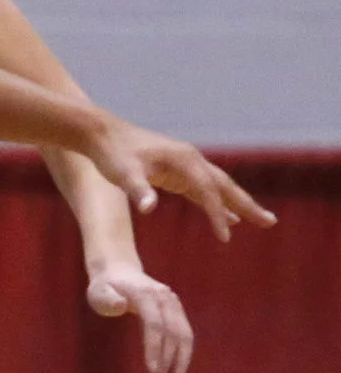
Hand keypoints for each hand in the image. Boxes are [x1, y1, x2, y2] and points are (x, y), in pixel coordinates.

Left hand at [82, 117, 275, 241]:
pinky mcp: (176, 171)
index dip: (217, 215)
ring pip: (218, 188)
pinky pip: (203, 190)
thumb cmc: (112, 154)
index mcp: (184, 160)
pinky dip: (216, 204)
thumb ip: (138, 190)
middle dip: (247, 205)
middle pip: (225, 186)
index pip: (208, 191)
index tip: (225, 237)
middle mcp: (191, 160)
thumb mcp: (123, 174)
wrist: (101, 135)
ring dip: (238, 205)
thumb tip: (148, 209)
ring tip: (259, 221)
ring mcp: (186, 164)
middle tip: (270, 223)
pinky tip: (227, 218)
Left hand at [85, 263, 194, 372]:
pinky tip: (176, 370)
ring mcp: (174, 303)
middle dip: (169, 361)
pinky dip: (182, 353)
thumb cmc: (104, 286)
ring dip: (181, 361)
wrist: (119, 271)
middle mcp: (166, 298)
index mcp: (147, 294)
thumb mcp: (98, 291)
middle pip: (175, 332)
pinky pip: (184, 334)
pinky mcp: (176, 310)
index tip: (151, 370)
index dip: (154, 347)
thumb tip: (120, 305)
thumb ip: (108, 299)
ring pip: (185, 335)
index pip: (154, 324)